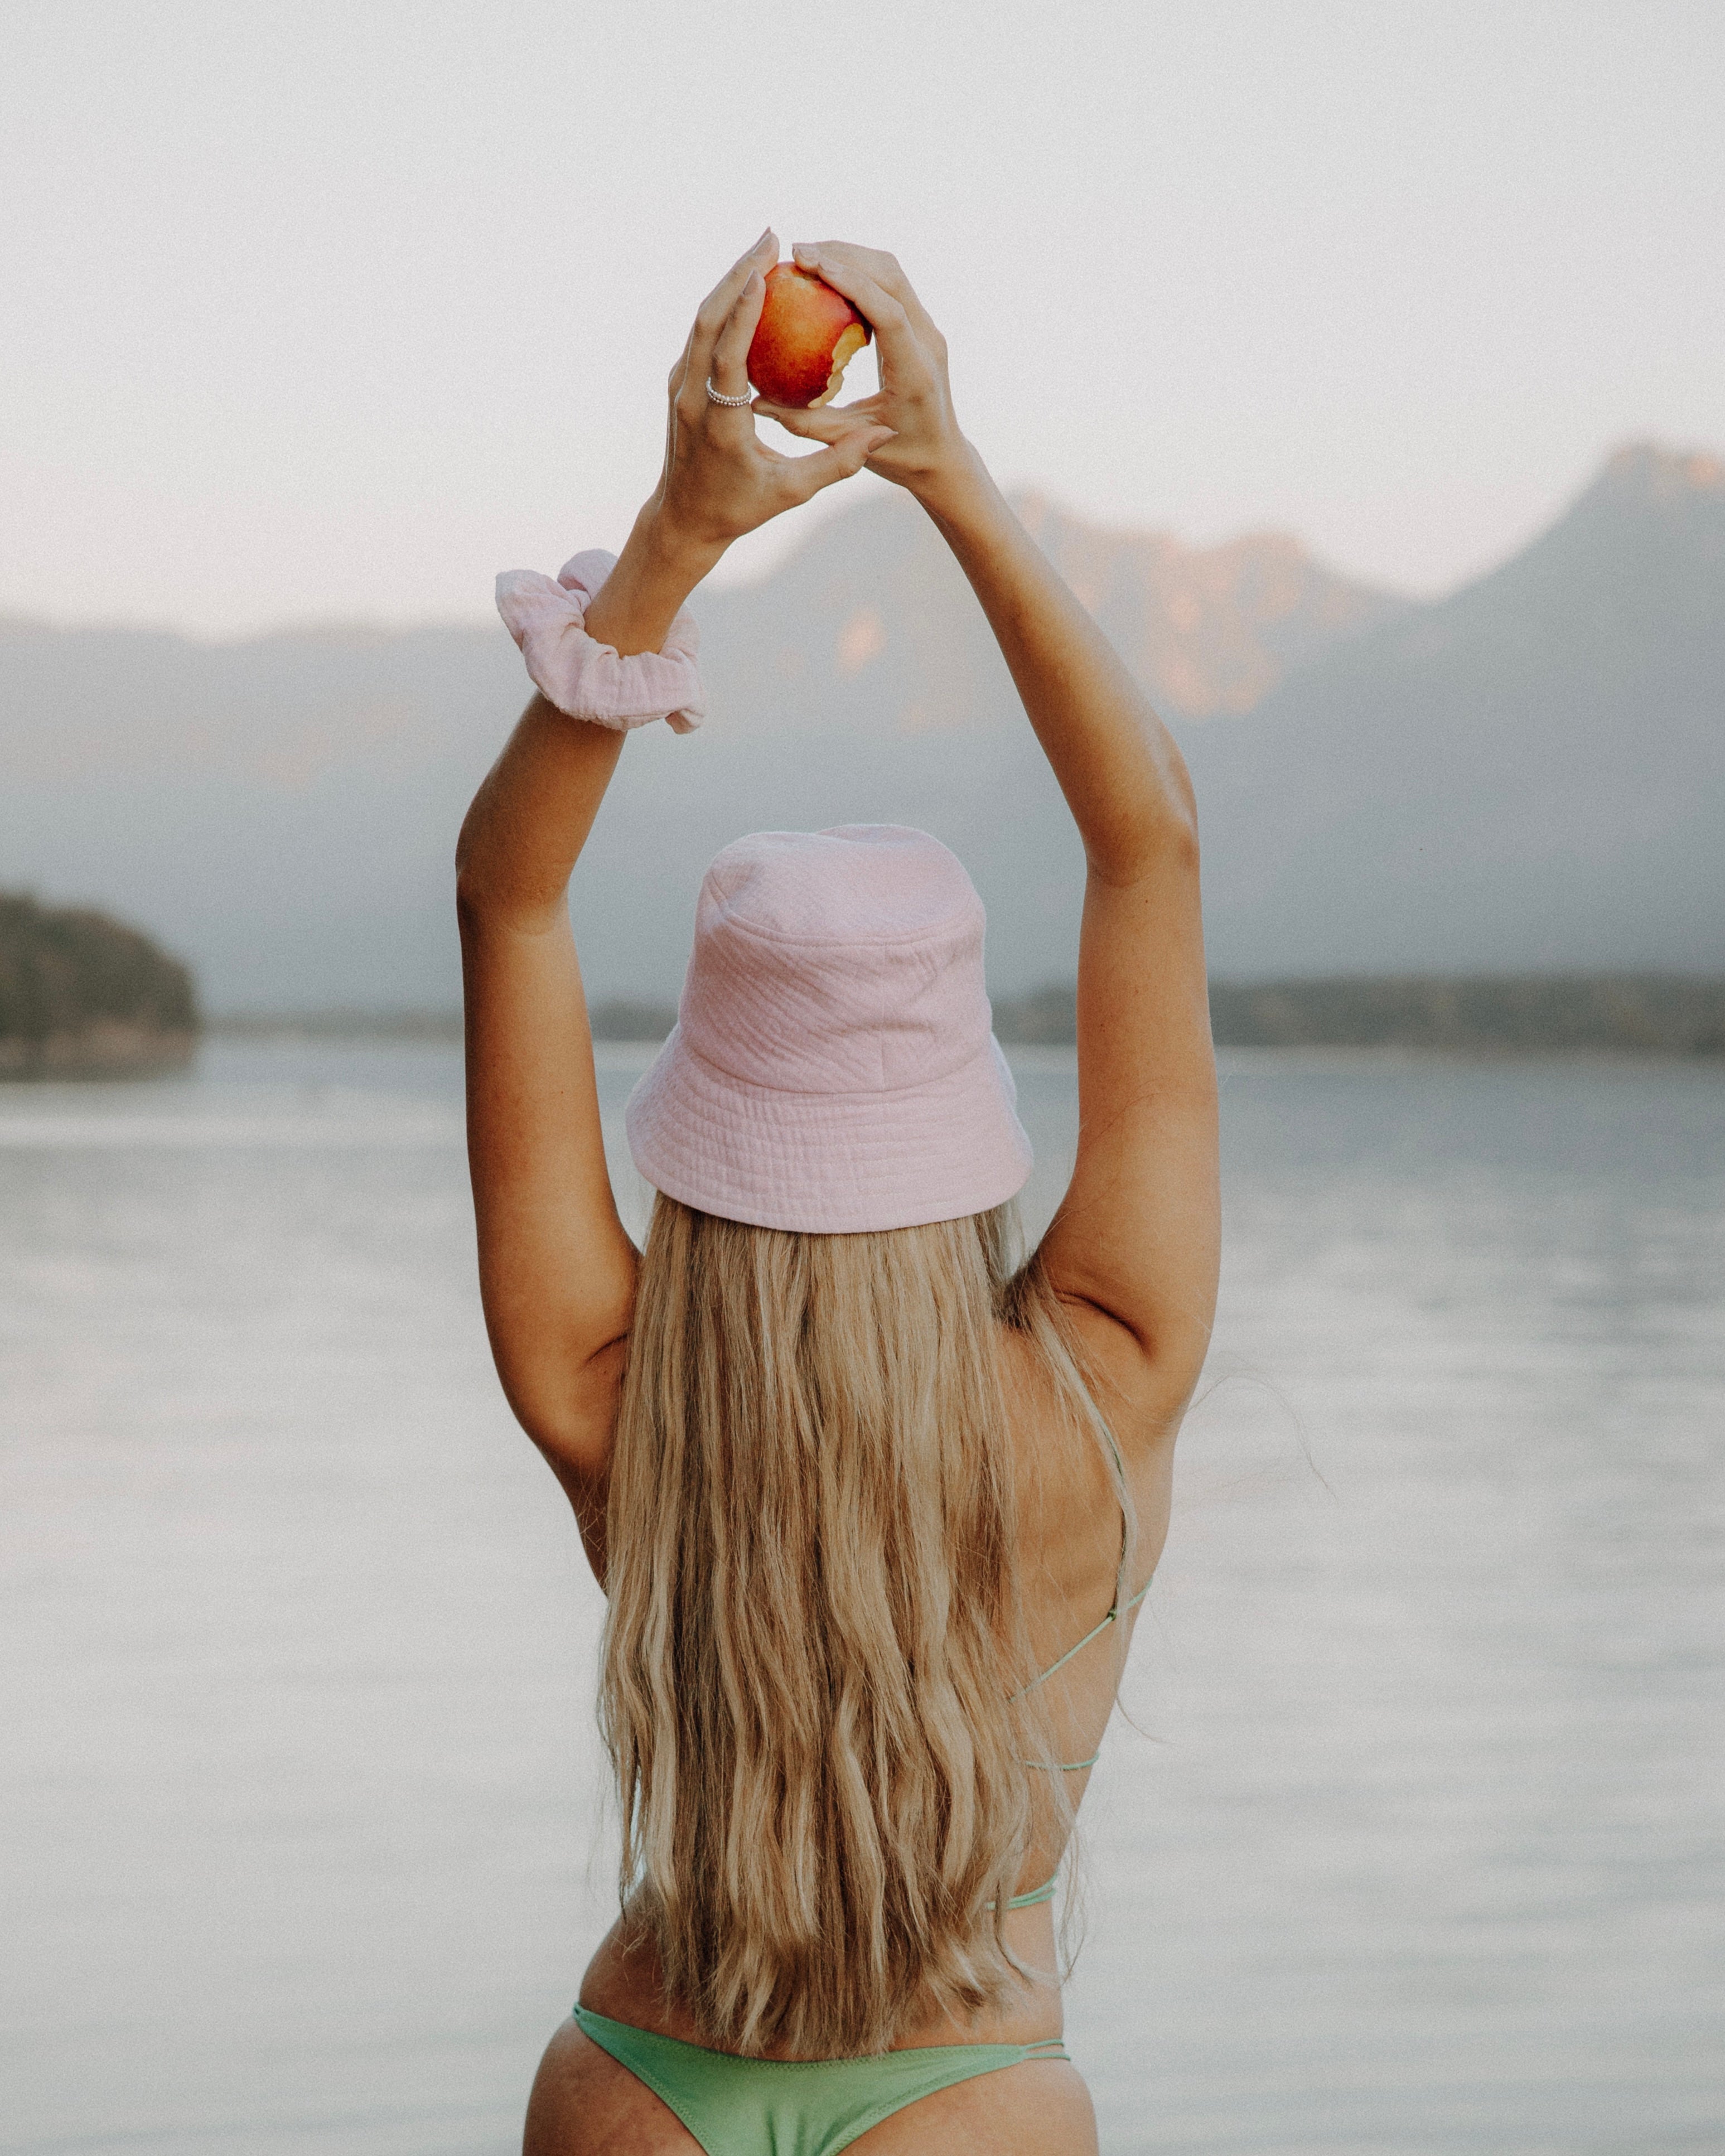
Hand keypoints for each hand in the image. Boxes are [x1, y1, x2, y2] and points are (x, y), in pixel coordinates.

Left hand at [647, 230, 894, 558]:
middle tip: (770, 238)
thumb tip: (881, 435)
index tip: (764, 271)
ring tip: (764, 251)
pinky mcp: (682, 382)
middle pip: (707, 320)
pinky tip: (752, 286)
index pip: (725, 354)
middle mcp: (691, 395)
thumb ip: (836, 464)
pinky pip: (704, 333)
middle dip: (736, 274)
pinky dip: (726, 304)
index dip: (742, 311)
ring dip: (730, 281)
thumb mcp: (790, 493)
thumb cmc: (739, 509)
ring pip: (702, 320)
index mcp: (716, 420)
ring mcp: (681, 385)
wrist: (684, 520)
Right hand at [750, 244, 973, 505]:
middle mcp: (928, 343)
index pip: (887, 312)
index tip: (811, 264)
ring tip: (807, 257)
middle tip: (797, 252)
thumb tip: (755, 402)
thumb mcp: (851, 443)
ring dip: (851, 256)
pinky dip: (859, 272)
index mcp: (914, 372)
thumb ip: (806, 424)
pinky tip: (826, 275)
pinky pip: (890, 285)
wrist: (943, 457)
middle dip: (844, 255)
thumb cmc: (899, 458)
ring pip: (892, 273)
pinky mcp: (920, 327)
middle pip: (891, 277)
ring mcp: (927, 331)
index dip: (850, 282)